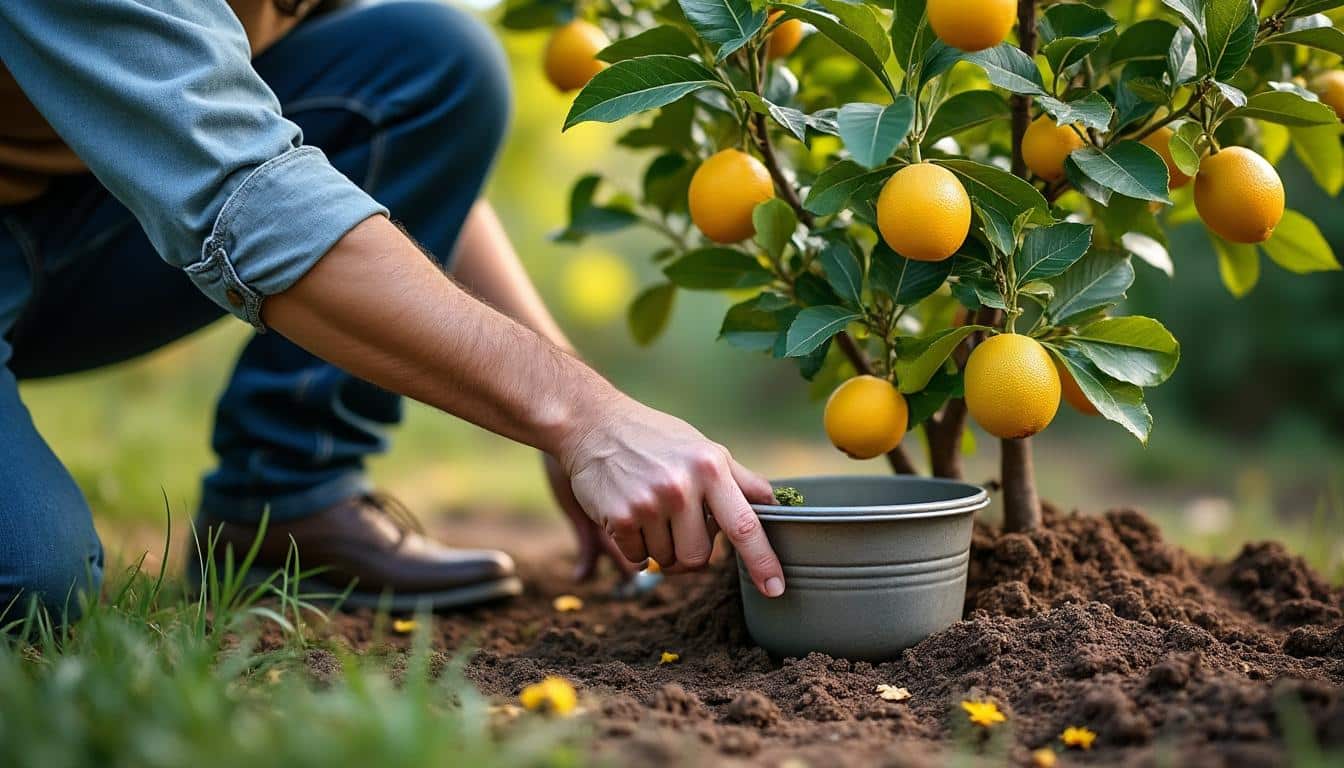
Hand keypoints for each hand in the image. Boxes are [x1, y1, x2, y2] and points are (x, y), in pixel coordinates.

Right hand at [557, 395, 784, 597]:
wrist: (593, 424)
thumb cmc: (656, 438)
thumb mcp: (704, 449)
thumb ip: (740, 480)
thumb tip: (776, 505)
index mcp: (711, 468)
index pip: (745, 525)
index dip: (762, 561)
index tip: (775, 588)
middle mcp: (682, 486)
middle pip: (700, 557)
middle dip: (690, 551)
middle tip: (678, 524)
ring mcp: (649, 503)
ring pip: (667, 561)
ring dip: (660, 547)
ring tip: (650, 510)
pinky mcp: (619, 517)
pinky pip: (638, 559)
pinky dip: (635, 547)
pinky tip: (629, 515)